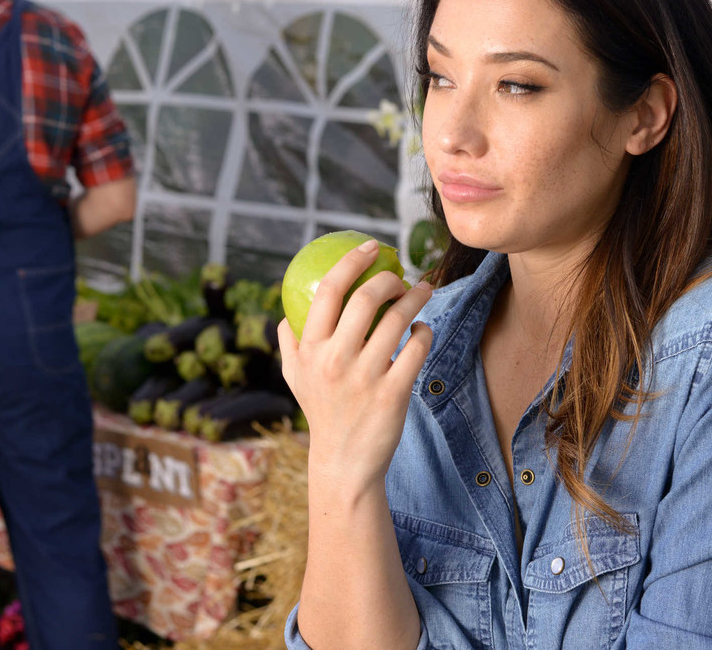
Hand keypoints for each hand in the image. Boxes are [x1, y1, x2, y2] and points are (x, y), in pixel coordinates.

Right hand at [279, 239, 432, 495]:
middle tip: (400, 275)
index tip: (371, 247)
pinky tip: (423, 328)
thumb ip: (289, 341)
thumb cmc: (321, 412)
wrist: (344, 463)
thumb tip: (287, 310)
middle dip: (389, 278)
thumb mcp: (294, 377)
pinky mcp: (393, 394)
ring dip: (415, 297)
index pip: (328, 290)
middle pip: (366, 298)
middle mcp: (334, 359)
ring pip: (398, 320)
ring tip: (423, 290)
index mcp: (309, 349)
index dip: (352, 260)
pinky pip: (416, 348)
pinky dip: (424, 331)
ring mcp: (365, 377)